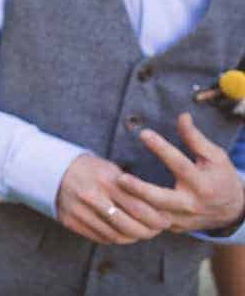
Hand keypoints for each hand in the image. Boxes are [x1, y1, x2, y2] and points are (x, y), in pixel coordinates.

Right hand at [56, 154, 171, 244]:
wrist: (53, 170)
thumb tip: (159, 209)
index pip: (139, 207)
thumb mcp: (111, 170)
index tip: (167, 220)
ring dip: (134, 237)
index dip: (157, 218)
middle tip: (157, 230)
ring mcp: (79, 212)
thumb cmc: (89, 169)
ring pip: (116, 236)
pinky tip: (123, 233)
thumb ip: (131, 188)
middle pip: (130, 226)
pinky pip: (101, 238)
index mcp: (105, 181)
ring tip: (142, 232)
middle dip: (149, 232)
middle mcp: (92, 198)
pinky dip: (116, 238)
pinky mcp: (71, 222)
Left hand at [116, 113, 244, 233]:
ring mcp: (181, 219)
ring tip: (111, 190)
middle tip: (119, 178)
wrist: (231, 212)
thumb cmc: (221, 178)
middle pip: (162, 198)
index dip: (162, 149)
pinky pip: (150, 223)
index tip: (143, 133)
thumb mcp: (215, 157)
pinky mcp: (172, 227)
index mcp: (202, 184)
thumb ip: (195, 138)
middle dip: (140, 190)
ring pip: (152, 215)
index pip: (180, 164)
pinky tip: (114, 204)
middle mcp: (191, 203)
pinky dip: (133, 215)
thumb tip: (182, 115)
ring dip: (131, 204)